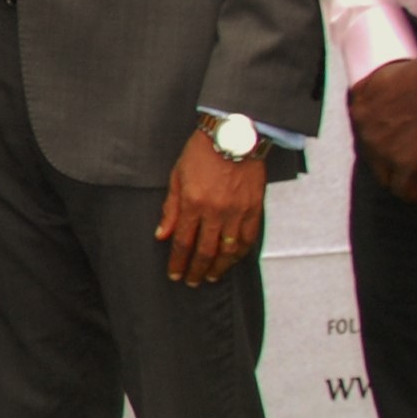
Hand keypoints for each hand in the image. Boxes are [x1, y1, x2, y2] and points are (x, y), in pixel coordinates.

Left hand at [156, 133, 267, 285]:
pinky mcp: (254, 208)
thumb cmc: (201, 153)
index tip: (174, 275)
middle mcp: (216, 211)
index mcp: (193, 203)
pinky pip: (249, 238)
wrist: (234, 135)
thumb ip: (170, 209)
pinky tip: (233, 261)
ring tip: (211, 277)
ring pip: (229, 250)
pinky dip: (241, 253)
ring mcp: (237, 211)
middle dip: (196, 270)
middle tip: (192, 282)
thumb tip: (162, 235)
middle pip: (205, 251)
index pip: (183, 242)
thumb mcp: (177, 176)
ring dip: (219, 267)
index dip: (178, 262)